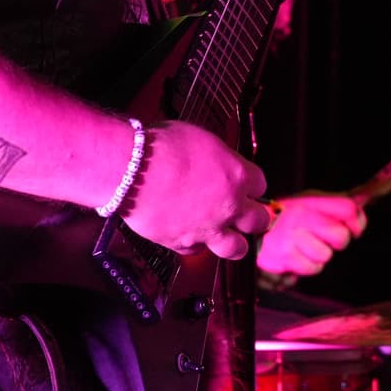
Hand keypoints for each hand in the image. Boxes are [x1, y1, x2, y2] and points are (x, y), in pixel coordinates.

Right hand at [120, 120, 271, 259]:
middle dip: (254, 217)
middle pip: (258, 221)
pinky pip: (196, 250)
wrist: (129, 169)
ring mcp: (207, 228)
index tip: (246, 186)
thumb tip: (220, 164)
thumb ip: (219, 158)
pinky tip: (190, 234)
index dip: (252, 185)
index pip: (260, 185)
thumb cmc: (161, 147)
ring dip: (235, 242)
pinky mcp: (182, 242)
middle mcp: (229, 206)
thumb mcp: (202, 140)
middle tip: (247, 214)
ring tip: (231, 238)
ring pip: (236, 248)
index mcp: (237, 175)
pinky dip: (195, 244)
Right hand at [255, 193, 366, 278]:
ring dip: (320, 255)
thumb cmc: (290, 219)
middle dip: (339, 241)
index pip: (349, 208)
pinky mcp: (284, 257)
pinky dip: (308, 266)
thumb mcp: (313, 204)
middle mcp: (302, 216)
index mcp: (311, 200)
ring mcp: (292, 237)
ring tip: (307, 247)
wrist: (252, 232)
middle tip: (326, 238)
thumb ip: (340, 205)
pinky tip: (298, 256)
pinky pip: (312, 268)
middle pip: (342, 236)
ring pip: (326, 256)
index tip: (355, 228)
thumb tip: (371, 196)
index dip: (358, 221)